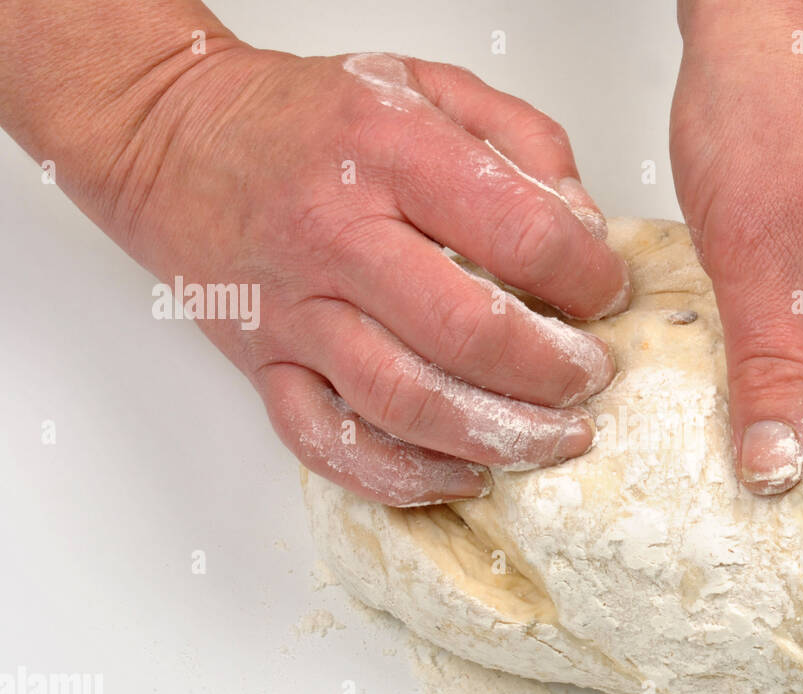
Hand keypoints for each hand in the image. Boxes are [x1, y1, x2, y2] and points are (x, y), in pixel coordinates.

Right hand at [4, 20, 628, 505]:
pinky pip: (330, 445)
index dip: (588, 277)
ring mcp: (295, 312)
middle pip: (468, 334)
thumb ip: (523, 142)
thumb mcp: (428, 84)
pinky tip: (463, 476)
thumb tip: (585, 231)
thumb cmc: (308, 116)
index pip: (520, 233)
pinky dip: (404, 479)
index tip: (607, 292)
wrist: (174, 136)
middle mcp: (336, 236)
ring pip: (405, 403)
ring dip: (498, 436)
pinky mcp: (264, 365)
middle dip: (553, 372)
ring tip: (555, 438)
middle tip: (590, 378)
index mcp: (388, 153)